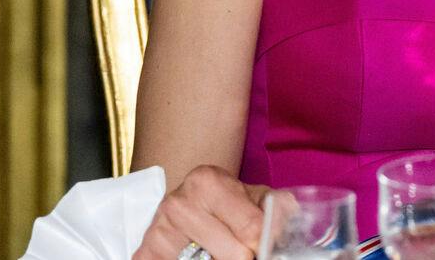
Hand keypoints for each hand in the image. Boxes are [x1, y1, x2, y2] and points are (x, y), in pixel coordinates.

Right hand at [135, 165, 268, 259]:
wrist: (185, 202)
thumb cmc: (223, 201)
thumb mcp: (252, 195)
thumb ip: (275, 203)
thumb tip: (288, 212)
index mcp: (208, 182)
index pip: (252, 228)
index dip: (266, 243)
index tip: (266, 246)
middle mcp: (179, 203)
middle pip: (234, 253)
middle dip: (245, 256)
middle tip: (244, 250)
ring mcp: (159, 230)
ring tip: (218, 251)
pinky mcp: (145, 253)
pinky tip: (198, 256)